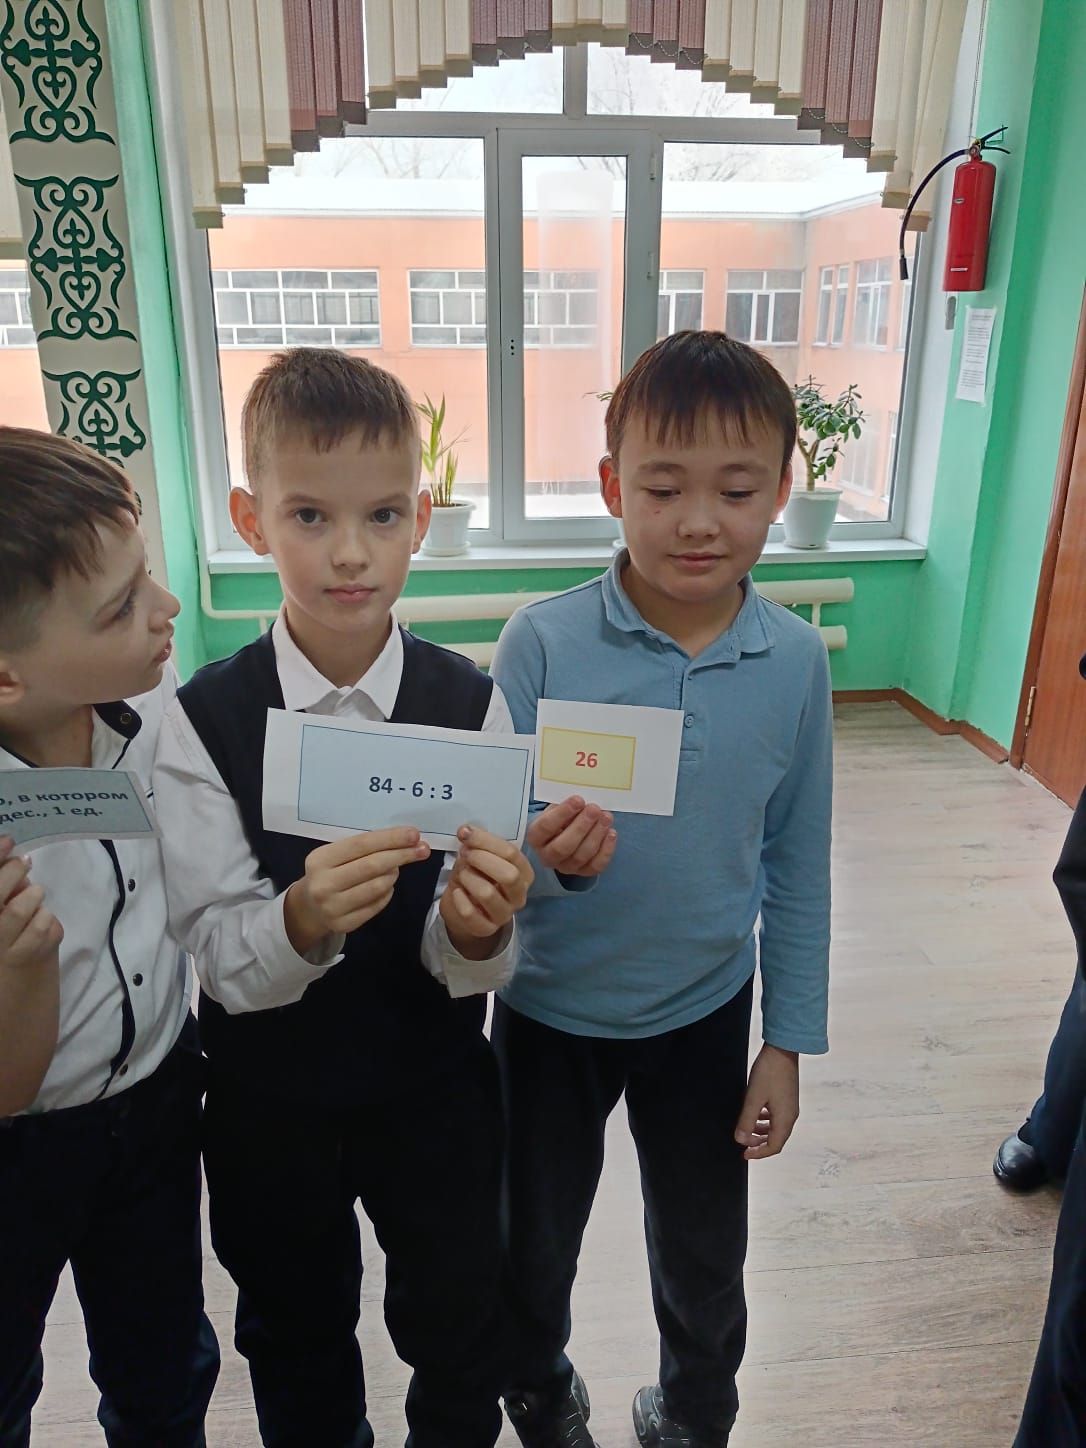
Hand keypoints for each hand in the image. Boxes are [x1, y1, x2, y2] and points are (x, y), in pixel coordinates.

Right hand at [0, 837, 62, 973]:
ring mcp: (3, 949)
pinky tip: (42, 928)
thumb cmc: (8, 949)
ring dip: (33, 898)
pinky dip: (48, 922)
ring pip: (22, 910)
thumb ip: (3, 892)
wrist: (15, 1004)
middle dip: (12, 873)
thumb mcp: (2, 919)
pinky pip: (46, 928)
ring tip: (35, 897)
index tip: (8, 840)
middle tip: (24, 863)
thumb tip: (13, 855)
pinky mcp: (28, 959)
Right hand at [285, 827, 429, 952]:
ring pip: (378, 887)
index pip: (362, 844)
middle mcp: (324, 884)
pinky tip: (387, 885)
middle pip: (372, 866)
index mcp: (320, 859)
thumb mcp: (335, 855)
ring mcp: (333, 907)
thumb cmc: (329, 873)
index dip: (390, 838)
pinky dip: (388, 892)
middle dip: (401, 855)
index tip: (414, 834)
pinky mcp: (344, 925)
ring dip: (394, 874)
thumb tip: (406, 839)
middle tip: (422, 849)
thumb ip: (363, 847)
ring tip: (396, 868)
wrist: (308, 908)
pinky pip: (377, 905)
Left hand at [440, 826, 533, 954]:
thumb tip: (466, 831)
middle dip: (482, 859)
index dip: (486, 840)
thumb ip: (477, 845)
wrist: (465, 908)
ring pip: (488, 893)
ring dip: (469, 878)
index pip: (512, 853)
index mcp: (523, 873)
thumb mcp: (479, 857)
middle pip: (509, 875)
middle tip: (465, 854)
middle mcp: (519, 895)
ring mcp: (504, 914)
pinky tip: (457, 892)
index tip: (465, 833)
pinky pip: (470, 913)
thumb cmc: (476, 876)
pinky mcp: (485, 929)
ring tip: (461, 874)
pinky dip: (460, 899)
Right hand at [527, 797, 616, 876]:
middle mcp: (547, 856)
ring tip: (606, 817)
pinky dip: (606, 850)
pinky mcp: (583, 872)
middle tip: (594, 809)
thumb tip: (582, 800)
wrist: (565, 833)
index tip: (578, 799)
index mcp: (536, 837)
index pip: (546, 827)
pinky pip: (596, 865)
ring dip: (596, 835)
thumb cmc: (560, 818)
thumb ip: (565, 805)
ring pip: (581, 856)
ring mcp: (566, 866)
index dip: (562, 813)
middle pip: (563, 847)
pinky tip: (611, 833)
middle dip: (581, 826)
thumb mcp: (556, 808)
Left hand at [734, 1043, 798, 1160]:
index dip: (758, 1153)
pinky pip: (777, 1116)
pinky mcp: (788, 1097)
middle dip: (759, 1144)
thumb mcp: (753, 1098)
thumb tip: (741, 1140)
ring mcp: (790, 1106)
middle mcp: (791, 1116)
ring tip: (748, 1130)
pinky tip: (756, 1114)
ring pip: (776, 1127)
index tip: (744, 1154)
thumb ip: (746, 1121)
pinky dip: (766, 1120)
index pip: (773, 1146)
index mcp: (784, 1119)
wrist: (783, 1049)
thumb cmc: (769, 1072)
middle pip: (776, 1139)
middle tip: (744, 1144)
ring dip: (762, 1132)